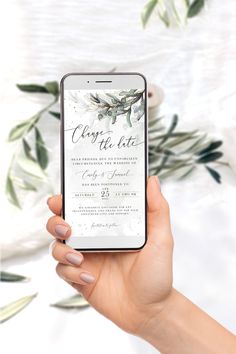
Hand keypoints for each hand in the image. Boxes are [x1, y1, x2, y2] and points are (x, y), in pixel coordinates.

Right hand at [46, 176, 173, 334]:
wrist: (150, 310)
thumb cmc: (157, 272)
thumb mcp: (161, 239)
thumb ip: (158, 210)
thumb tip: (152, 180)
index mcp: (108, 226)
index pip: (83, 207)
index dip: (67, 200)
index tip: (61, 198)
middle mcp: (93, 240)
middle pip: (61, 224)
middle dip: (55, 222)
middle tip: (66, 227)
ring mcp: (85, 259)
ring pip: (56, 247)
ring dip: (61, 249)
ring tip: (79, 257)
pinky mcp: (79, 279)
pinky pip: (62, 271)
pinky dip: (71, 273)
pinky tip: (90, 278)